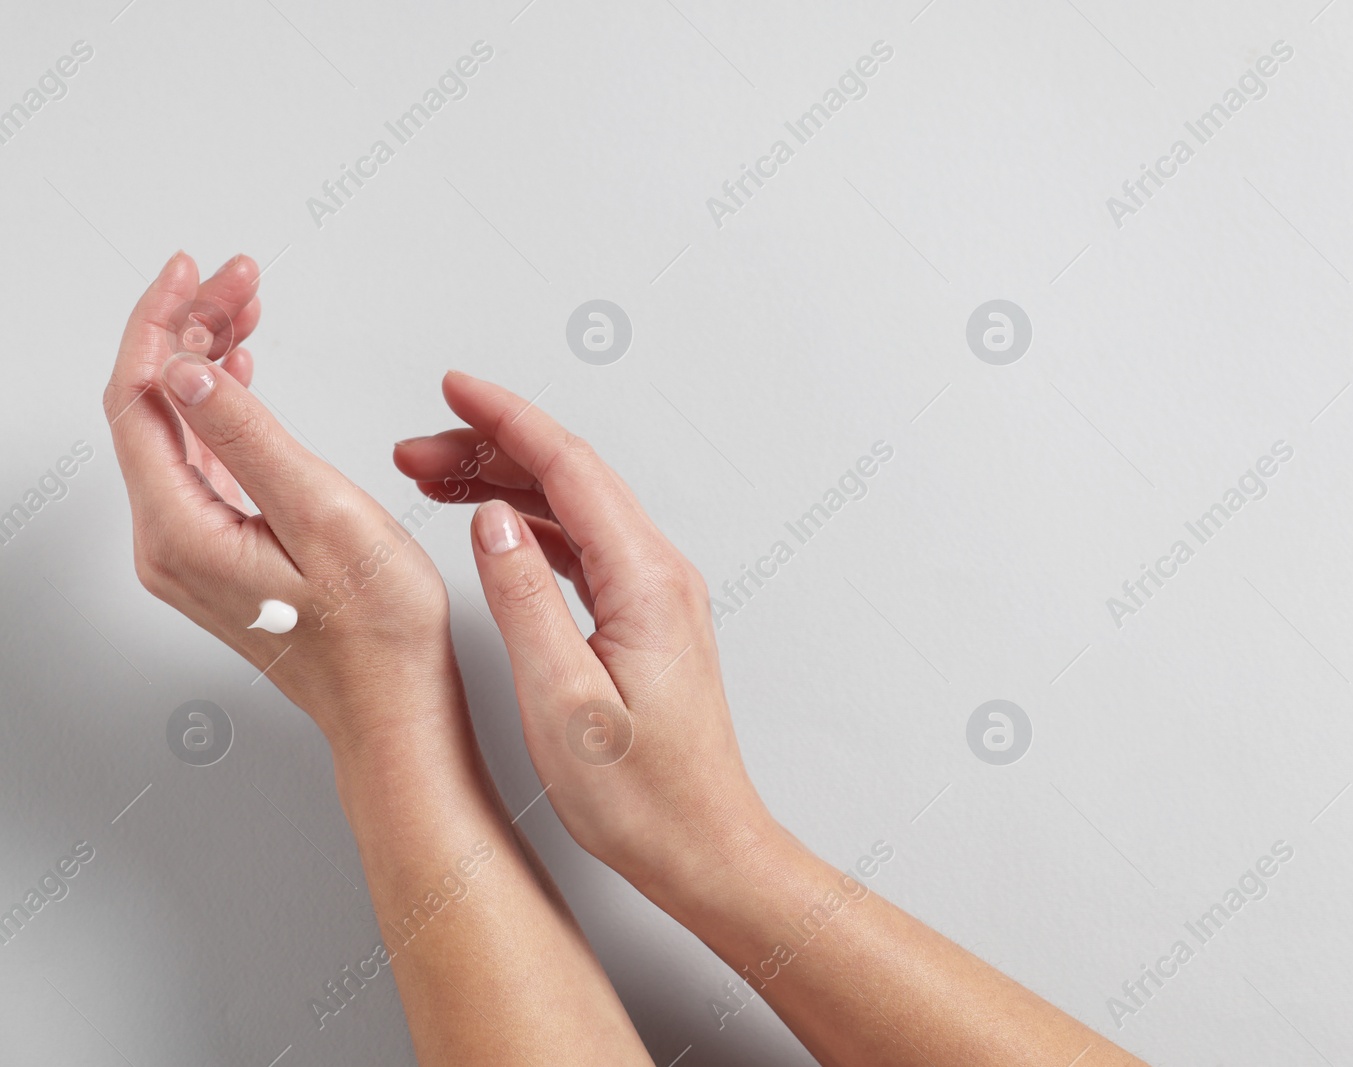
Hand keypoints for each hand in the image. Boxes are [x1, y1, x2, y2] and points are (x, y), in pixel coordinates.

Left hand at [104, 252, 453, 746]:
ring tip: (245, 307)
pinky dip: (219, 406)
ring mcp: (190, 552)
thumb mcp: (323, 516)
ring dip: (205, 361)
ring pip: (175, 429)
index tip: (195, 271)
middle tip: (237, 277)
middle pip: (153, 406)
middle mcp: (168, 543)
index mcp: (180, 531)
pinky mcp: (218, 556)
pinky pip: (197, 461)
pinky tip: (241, 375)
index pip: (141, 397)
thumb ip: (251, 438)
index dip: (162, 322)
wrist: (394, 708)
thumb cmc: (377, 633)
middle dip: (189, 328)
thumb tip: (190, 373)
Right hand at [394, 371, 770, 888]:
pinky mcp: (645, 619)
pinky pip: (583, 546)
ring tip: (433, 481)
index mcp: (645, 580)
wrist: (704, 845)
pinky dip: (532, 526)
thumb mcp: (563, 700)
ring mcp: (655, 595)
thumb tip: (494, 522)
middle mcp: (659, 575)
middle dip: (490, 447)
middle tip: (416, 448)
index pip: (569, 467)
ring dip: (506, 486)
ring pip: (574, 509)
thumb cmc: (643, 796)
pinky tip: (493, 533)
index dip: (506, 419)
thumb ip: (524, 601)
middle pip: (570, 477)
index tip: (454, 389)